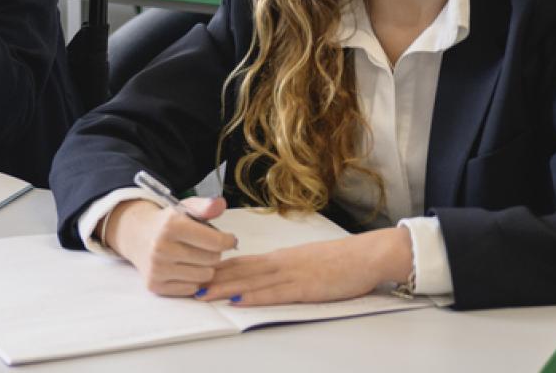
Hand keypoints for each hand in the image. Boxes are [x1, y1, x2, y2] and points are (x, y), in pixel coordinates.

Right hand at [105, 196, 237, 296]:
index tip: (228, 239)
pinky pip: (191, 289)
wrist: (137, 236)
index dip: (227, 241)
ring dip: (205, 268)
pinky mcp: (154, 285)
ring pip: (204, 276)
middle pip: (212, 260)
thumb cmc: (168, 223)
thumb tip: (220, 204)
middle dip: (214, 253)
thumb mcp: (185, 208)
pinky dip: (192, 280)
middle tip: (204, 247)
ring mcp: (157, 269)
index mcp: (171, 226)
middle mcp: (161, 248)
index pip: (216, 242)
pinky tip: (184, 268)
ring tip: (195, 257)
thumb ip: (205, 206)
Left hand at [198, 227, 412, 306]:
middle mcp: (281, 262)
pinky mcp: (305, 287)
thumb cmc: (343, 262)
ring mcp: (292, 274)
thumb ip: (288, 270)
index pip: (243, 263)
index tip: (195, 273)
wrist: (368, 255)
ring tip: (201, 295)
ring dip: (224, 289)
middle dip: (212, 279)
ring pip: (250, 281)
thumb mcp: (309, 263)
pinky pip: (274, 293)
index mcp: (282, 257)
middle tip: (186, 286)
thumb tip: (268, 278)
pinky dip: (253, 297)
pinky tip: (237, 300)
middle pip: (240, 271)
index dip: (218, 269)